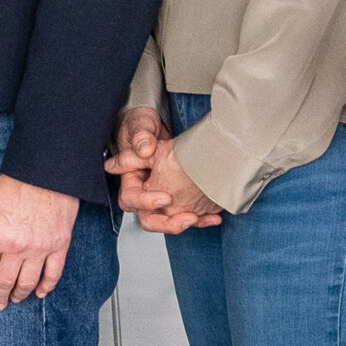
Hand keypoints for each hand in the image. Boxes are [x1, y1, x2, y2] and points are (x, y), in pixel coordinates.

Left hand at [0, 174, 79, 308]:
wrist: (47, 170)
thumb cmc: (16, 184)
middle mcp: (16, 247)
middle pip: (5, 282)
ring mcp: (39, 248)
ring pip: (27, 283)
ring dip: (20, 295)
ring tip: (16, 299)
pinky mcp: (59, 246)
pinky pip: (53, 275)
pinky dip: (46, 287)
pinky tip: (40, 292)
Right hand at [106, 112, 221, 233]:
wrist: (160, 122)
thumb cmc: (143, 125)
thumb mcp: (141, 126)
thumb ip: (141, 137)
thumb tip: (144, 150)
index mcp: (131, 178)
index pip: (131, 199)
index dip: (146, 202)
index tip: (165, 197)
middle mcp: (144, 192)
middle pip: (149, 218)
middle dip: (167, 223)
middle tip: (186, 217)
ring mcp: (161, 196)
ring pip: (169, 220)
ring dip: (185, 223)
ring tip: (200, 217)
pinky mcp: (178, 198)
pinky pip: (186, 215)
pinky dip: (201, 218)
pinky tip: (214, 216)